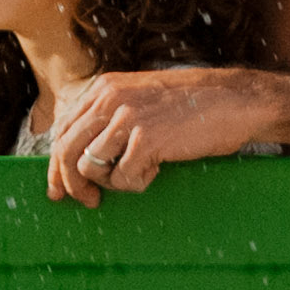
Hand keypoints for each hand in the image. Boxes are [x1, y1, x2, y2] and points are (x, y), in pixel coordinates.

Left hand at [30, 64, 285, 201]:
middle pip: (65, 150)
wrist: (233, 100)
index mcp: (103, 87)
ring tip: (138, 174)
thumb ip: (109, 118)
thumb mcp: (139, 99)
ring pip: (89, 166)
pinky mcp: (146, 138)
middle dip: (70, 183)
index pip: (62, 130)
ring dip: (111, 182)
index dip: (56, 164)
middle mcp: (108, 98)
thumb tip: (81, 159)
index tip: (58, 190)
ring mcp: (126, 117)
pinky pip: (122, 178)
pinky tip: (157, 169)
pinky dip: (137, 183)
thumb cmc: (190, 106)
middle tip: (89, 202)